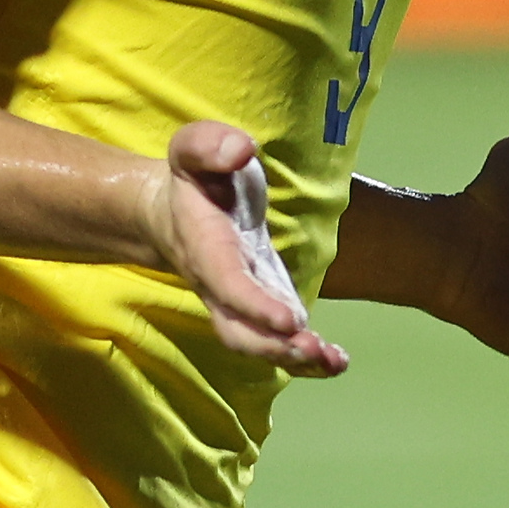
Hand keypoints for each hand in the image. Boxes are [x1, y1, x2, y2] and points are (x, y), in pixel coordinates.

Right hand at [152, 121, 347, 377]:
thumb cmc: (194, 179)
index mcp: (204, 244)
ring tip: (333, 361)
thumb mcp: (193, 150)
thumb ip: (210, 145)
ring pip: (255, 343)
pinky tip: (336, 361)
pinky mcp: (258, 309)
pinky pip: (273, 341)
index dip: (255, 304)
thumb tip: (240, 150)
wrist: (172, 214)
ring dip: (292, 358)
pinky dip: (305, 359)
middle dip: (272, 345)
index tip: (290, 320)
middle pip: (236, 329)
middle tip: (310, 349)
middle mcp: (217, 284)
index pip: (226, 281)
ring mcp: (237, 303)